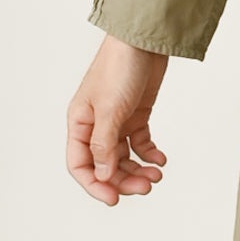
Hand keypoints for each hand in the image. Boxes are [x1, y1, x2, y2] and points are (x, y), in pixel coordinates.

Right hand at [67, 35, 169, 204]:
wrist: (144, 41)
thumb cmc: (119, 67)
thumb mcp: (110, 109)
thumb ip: (105, 145)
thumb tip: (103, 176)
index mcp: (79, 123)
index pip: (79, 164)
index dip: (95, 185)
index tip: (114, 199)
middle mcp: (95, 125)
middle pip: (105, 165)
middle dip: (124, 179)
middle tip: (147, 186)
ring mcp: (117, 120)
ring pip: (124, 157)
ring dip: (139, 169)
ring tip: (157, 174)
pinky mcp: (136, 114)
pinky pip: (140, 142)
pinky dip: (150, 153)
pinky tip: (160, 159)